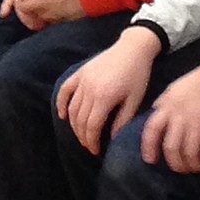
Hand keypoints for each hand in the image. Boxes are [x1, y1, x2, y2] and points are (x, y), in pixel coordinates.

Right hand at [56, 26, 161, 154]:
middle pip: (80, 119)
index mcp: (104, 97)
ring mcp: (82, 80)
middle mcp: (89, 89)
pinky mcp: (79, 72)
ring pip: (71, 108)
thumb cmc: (138, 75)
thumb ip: (122, 120)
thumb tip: (112, 138)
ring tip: (81, 135)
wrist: (132, 49)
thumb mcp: (135, 100)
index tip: (95, 151)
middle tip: (89, 146)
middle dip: (83, 136)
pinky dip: (61, 103)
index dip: (92, 141)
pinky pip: (65, 90)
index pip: (92, 126)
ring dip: (74, 124)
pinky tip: (62, 115)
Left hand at [142, 52, 199, 172]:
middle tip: (180, 169)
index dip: (148, 148)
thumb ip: (164, 103)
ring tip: (197, 167)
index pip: (151, 130)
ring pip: (190, 154)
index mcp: (167, 106)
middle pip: (171, 148)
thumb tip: (155, 114)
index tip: (150, 160)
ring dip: (193, 166)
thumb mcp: (174, 89)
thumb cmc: (198, 81)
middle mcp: (180, 116)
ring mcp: (199, 123)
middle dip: (175, 164)